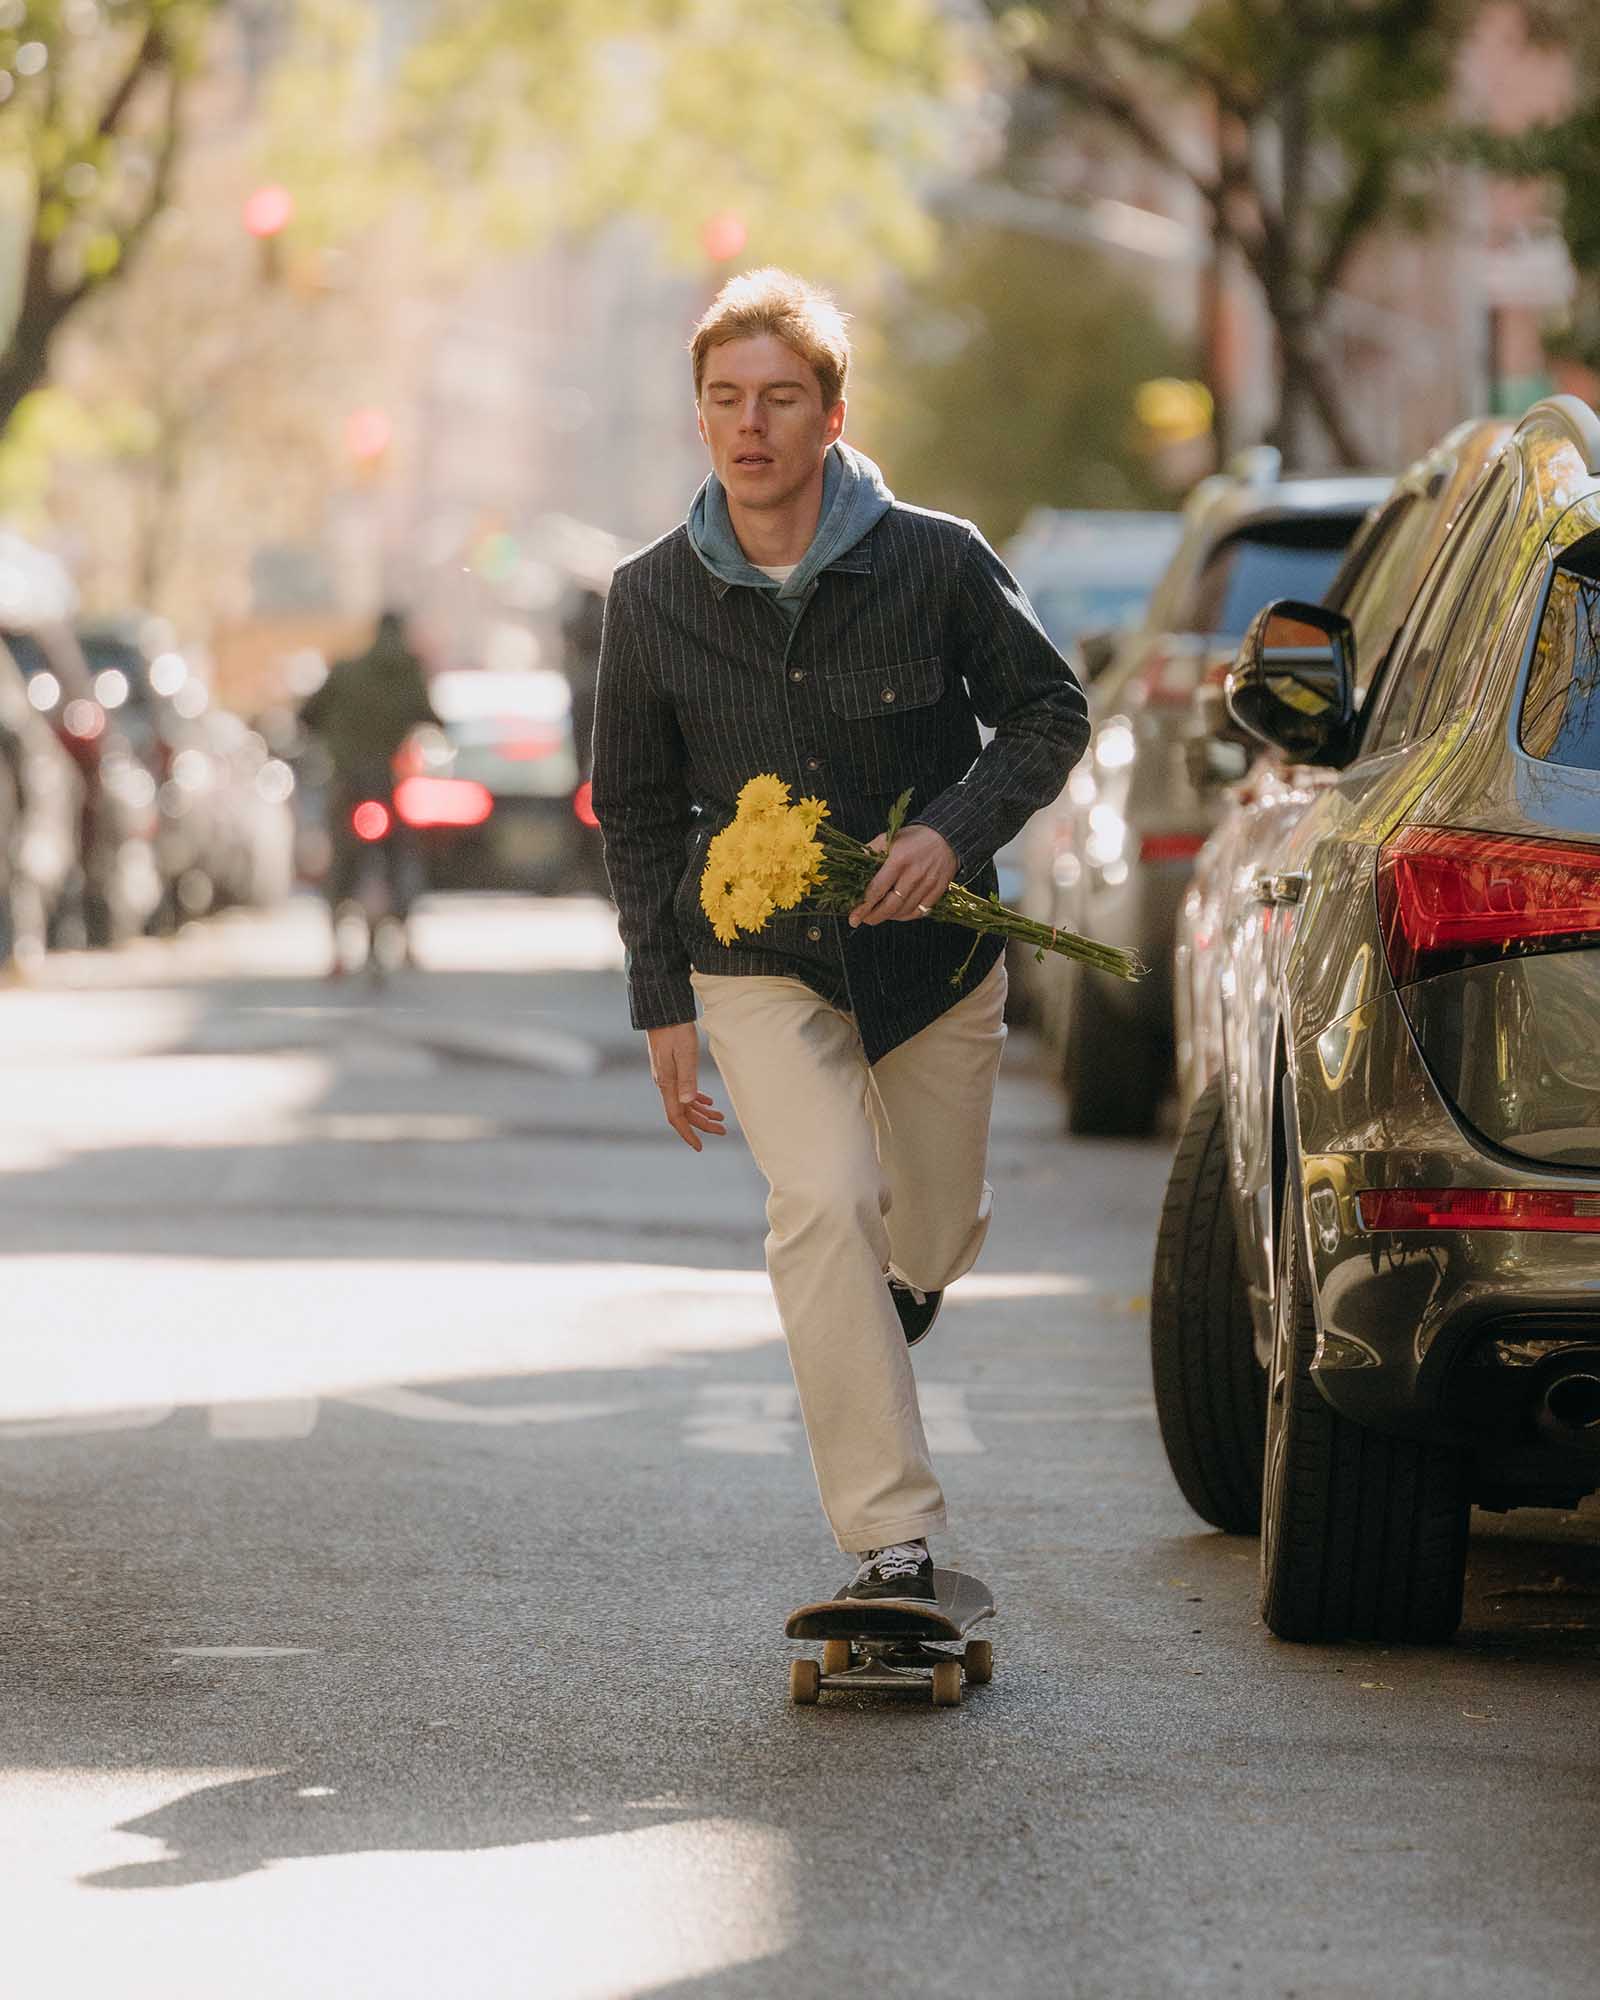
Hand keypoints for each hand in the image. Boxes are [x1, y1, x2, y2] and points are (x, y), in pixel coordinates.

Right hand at [645, 1021, 725, 1150]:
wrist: (664, 1012)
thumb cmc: (675, 1030)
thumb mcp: (685, 1053)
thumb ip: (687, 1078)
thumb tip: (688, 1103)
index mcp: (667, 1083)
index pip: (676, 1117)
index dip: (688, 1134)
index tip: (700, 1147)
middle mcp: (665, 1083)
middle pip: (683, 1112)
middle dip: (702, 1124)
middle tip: (722, 1130)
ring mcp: (667, 1076)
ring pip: (685, 1102)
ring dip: (702, 1112)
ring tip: (720, 1117)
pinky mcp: (671, 1067)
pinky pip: (684, 1090)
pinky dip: (696, 1098)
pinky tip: (707, 1100)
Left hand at [848, 824, 958, 927]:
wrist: (946, 836)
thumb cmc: (915, 837)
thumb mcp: (890, 838)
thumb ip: (870, 851)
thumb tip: (852, 862)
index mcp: (899, 860)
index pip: (877, 889)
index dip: (864, 906)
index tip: (854, 916)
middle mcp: (914, 874)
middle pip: (891, 905)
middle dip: (874, 917)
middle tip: (864, 920)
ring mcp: (928, 884)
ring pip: (905, 911)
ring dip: (889, 917)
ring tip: (879, 915)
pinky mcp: (938, 890)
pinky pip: (920, 911)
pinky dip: (906, 916)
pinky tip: (897, 914)